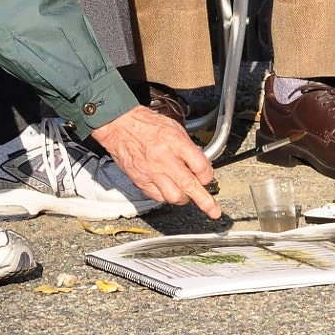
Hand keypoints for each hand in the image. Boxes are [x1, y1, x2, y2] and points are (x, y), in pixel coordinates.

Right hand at [90, 106, 220, 216]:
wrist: (120, 125)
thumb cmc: (146, 124)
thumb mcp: (174, 127)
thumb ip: (188, 147)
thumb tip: (200, 165)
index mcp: (175, 141)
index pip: (200, 165)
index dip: (208, 175)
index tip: (208, 177)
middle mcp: (164, 158)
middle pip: (189, 185)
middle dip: (205, 201)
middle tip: (214, 210)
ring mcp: (152, 172)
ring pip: (174, 197)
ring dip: (184, 198)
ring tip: (187, 195)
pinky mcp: (141, 180)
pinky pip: (158, 197)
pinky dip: (166, 196)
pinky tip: (169, 190)